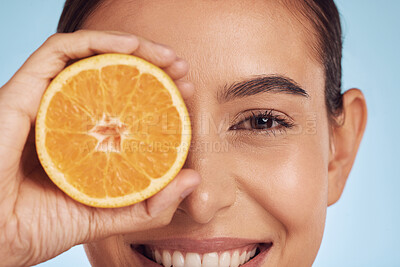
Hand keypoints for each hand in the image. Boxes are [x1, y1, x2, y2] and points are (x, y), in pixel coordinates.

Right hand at [0, 30, 199, 266]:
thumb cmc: (42, 228)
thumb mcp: (110, 214)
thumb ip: (149, 200)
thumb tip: (194, 179)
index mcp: (84, 136)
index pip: (125, 101)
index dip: (160, 91)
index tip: (187, 92)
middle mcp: (65, 112)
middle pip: (112, 73)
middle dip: (153, 64)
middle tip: (182, 69)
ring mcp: (44, 99)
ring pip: (90, 55)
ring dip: (133, 47)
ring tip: (168, 58)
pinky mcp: (23, 91)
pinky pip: (59, 51)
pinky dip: (97, 41)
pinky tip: (132, 47)